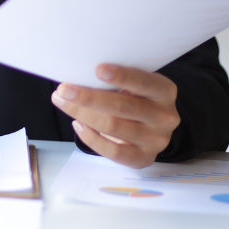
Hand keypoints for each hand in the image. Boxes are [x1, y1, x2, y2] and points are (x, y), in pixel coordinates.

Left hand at [51, 64, 179, 168]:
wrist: (150, 129)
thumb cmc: (135, 99)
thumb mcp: (134, 86)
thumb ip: (115, 82)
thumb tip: (78, 77)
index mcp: (164, 91)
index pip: (143, 82)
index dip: (122, 76)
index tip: (98, 70)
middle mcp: (165, 116)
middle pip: (123, 106)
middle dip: (89, 97)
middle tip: (64, 90)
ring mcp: (157, 140)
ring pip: (114, 127)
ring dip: (83, 114)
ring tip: (63, 103)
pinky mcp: (145, 158)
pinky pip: (114, 152)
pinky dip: (92, 138)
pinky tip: (78, 124)